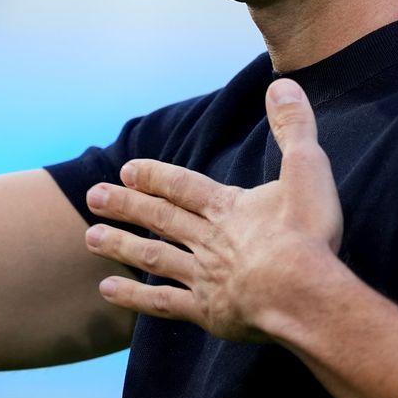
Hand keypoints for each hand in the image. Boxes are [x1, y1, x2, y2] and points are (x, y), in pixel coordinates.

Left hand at [82, 78, 344, 343]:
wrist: (302, 294)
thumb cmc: (308, 234)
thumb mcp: (307, 170)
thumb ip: (294, 128)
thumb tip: (284, 85)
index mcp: (228, 208)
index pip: (184, 186)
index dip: (155, 177)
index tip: (127, 171)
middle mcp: (208, 239)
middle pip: (160, 218)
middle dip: (127, 206)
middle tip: (93, 196)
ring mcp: (203, 277)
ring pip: (153, 257)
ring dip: (121, 246)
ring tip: (90, 238)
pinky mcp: (206, 312)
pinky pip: (162, 303)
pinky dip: (133, 297)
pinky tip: (106, 291)